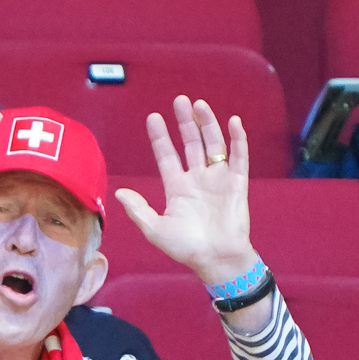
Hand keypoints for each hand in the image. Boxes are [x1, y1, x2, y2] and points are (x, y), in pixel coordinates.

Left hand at [114, 97, 258, 285]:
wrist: (216, 258)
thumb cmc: (186, 247)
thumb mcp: (155, 229)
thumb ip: (138, 209)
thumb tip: (119, 192)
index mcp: (177, 188)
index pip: (167, 156)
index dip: (160, 137)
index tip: (153, 117)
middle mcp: (197, 179)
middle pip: (190, 143)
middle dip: (185, 122)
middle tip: (179, 100)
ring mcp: (218, 178)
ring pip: (213, 144)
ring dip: (207, 124)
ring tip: (199, 105)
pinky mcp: (237, 182)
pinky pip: (238, 156)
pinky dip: (237, 139)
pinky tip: (232, 121)